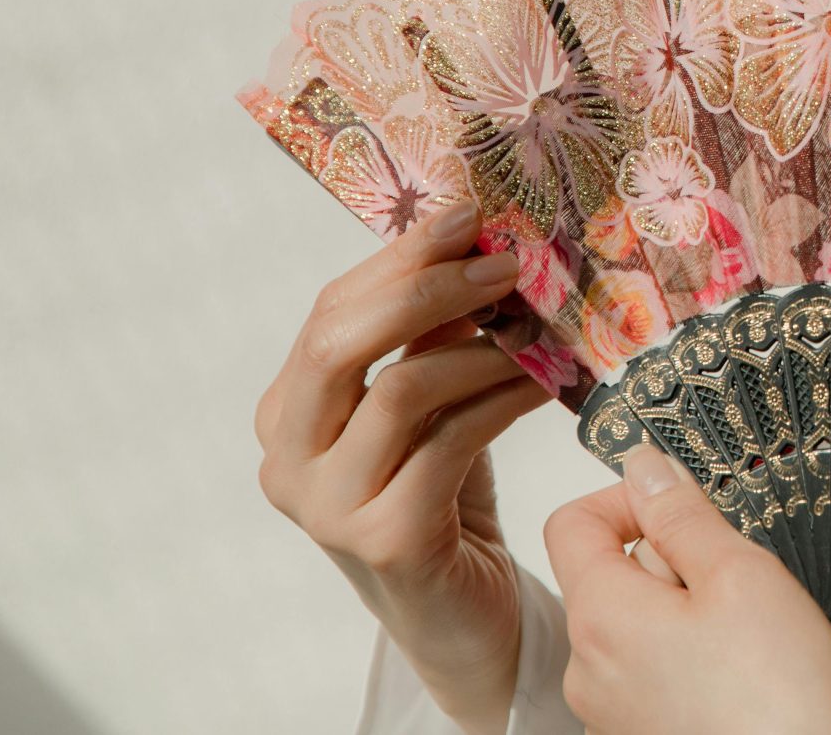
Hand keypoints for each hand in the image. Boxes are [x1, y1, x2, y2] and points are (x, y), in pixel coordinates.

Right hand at [255, 202, 546, 734]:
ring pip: (401, 392)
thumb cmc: (441, 495)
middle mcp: (287, 460)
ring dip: (482, 347)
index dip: (401, 256)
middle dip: (426, 286)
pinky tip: (545, 381)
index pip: (331, 312)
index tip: (470, 216)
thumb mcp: (429, 403)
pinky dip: (505, 399)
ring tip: (540, 326)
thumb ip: (430, 335)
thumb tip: (471, 239)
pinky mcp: (385, 540)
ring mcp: (328, 507)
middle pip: (339, 342)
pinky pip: (451, 443)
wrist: (459, 615)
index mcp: (285, 415)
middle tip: (503, 261)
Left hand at [545, 444, 830, 734]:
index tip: (679, 504)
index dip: (626, 498)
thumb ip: (683, 515)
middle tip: (733, 576)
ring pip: (633, 626)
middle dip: (669, 560)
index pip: (571, 523)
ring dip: (681, 611)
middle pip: (607, 576)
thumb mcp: (740, 573)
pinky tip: (739, 671)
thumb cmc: (778, 699)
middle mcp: (589, 671)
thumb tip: (645, 468)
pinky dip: (687, 657)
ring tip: (744, 630)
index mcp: (602, 618)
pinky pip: (649, 673)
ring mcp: (610, 713)